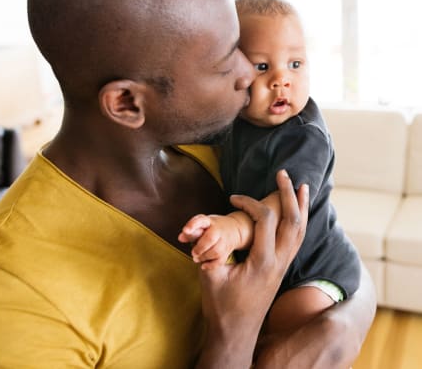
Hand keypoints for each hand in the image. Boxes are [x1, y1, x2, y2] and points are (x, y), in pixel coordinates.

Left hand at [179, 214, 242, 269]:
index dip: (192, 225)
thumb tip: (180, 238)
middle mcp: (218, 230)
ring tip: (196, 258)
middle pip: (210, 238)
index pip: (201, 220)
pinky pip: (220, 260)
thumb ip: (191, 231)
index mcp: (209, 221)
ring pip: (216, 251)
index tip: (185, 230)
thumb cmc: (212, 226)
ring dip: (204, 257)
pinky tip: (203, 265)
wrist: (234, 229)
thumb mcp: (202, 224)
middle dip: (200, 247)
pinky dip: (211, 265)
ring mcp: (224, 241)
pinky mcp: (227, 251)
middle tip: (193, 252)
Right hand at [195, 170, 308, 367]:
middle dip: (289, 194)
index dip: (249, 202)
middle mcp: (278, 262)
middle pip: (293, 221)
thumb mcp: (210, 277)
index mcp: (262, 261)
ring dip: (300, 207)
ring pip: (300, 231)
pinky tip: (298, 214)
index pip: (264, 220)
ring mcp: (283, 267)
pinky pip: (297, 241)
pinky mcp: (282, 270)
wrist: (237, 334)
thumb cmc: (221, 307)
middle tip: (284, 173)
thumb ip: (210, 251)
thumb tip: (204, 231)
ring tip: (302, 187)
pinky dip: (300, 222)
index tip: (233, 198)